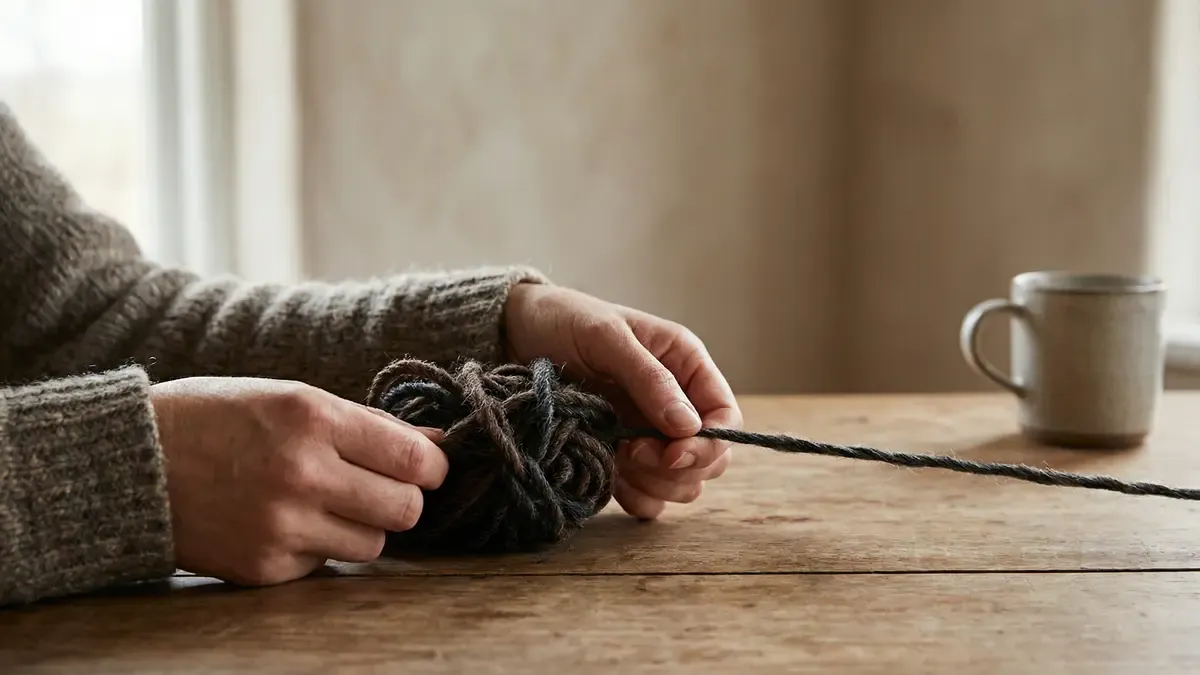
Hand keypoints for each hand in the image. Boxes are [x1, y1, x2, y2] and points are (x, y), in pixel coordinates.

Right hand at [150, 376, 447, 585]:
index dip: (433, 466)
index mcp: (313, 419)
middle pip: (406, 510)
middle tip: (382, 487)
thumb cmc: (218, 419)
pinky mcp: (264, 568)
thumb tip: (437, 445)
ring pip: (374, 545)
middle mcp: (302, 475)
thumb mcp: (292, 398)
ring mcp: (282, 527)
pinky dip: (318, 546)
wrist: (132, 464)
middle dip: (404, 500)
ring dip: (363, 526)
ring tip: (326, 501)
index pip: (416, 460)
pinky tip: (284, 520)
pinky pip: (326, 564)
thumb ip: (369, 424)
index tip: (426, 466)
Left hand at [503, 283, 741, 518]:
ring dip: (655, 484)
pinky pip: (649, 497)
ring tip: (615, 458)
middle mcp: (676, 403)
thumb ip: (649, 378)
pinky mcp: (623, 458)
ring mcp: (650, 434)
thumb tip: (688, 426)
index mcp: (686, 365)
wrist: (516, 332)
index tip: (670, 454)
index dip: (708, 444)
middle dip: (677, 467)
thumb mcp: (607, 337)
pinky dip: (635, 497)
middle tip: (631, 452)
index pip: (725, 417)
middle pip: (710, 458)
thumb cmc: (565, 320)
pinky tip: (609, 478)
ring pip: (682, 483)